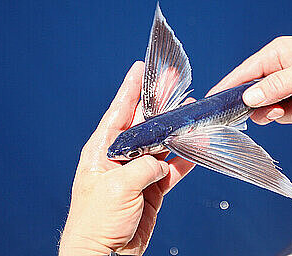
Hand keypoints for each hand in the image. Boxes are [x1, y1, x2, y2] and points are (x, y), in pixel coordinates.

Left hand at [59, 61, 194, 255]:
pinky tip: (196, 149)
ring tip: (190, 114)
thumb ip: (144, 166)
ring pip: (160, 145)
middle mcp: (119, 158)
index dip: (129, 90)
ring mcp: (135, 173)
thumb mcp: (119, 187)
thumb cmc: (96, 222)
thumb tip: (161, 162)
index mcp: (101, 151)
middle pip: (142, 124)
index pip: (117, 112)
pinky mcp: (150, 190)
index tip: (138, 69)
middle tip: (173, 85)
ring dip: (175, 132)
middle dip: (158, 104)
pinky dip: (183, 160)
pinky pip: (170, 169)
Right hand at [207, 29, 291, 124]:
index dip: (227, 90)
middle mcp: (283, 69)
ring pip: (281, 110)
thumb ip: (276, 87)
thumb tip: (247, 98)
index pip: (243, 74)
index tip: (212, 104)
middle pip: (260, 98)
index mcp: (277, 55)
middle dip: (274, 109)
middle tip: (282, 110)